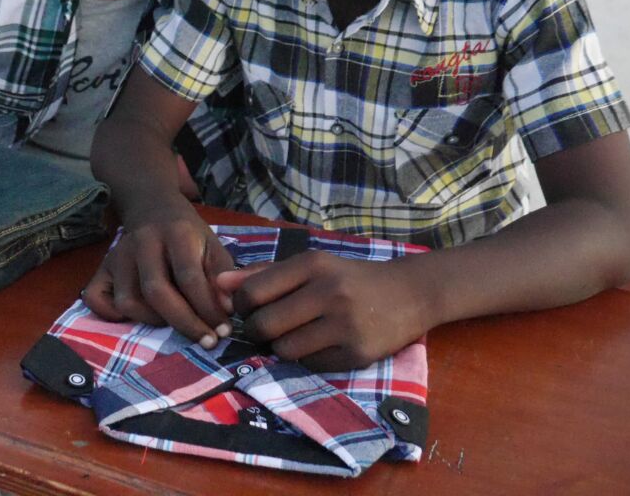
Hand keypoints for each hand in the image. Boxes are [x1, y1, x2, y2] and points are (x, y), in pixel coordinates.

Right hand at [83, 209, 235, 347]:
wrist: (152, 206)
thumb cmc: (187, 234)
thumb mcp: (212, 245)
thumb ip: (221, 275)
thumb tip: (227, 311)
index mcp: (175, 233)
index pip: (189, 277)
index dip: (207, 309)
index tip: (223, 332)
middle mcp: (143, 242)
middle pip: (156, 291)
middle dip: (184, 322)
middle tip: (206, 341)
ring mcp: (118, 255)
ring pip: (127, 300)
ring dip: (153, 321)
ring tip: (174, 322)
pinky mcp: (101, 267)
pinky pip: (96, 298)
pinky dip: (112, 315)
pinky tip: (135, 317)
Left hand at [216, 252, 428, 370]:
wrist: (409, 293)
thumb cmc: (349, 278)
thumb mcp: (310, 266)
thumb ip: (263, 274)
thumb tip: (219, 283)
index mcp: (312, 264)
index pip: (253, 291)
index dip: (241, 306)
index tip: (249, 309)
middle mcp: (328, 291)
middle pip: (264, 324)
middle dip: (255, 332)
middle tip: (264, 330)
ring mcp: (344, 324)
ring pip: (284, 349)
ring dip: (279, 348)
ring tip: (292, 337)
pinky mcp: (357, 352)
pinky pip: (310, 364)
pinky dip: (306, 359)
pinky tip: (318, 345)